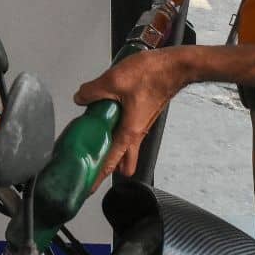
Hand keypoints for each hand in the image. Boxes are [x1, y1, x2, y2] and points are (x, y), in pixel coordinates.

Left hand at [73, 48, 187, 190]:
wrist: (174, 66)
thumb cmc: (151, 75)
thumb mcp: (113, 81)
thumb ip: (92, 91)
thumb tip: (80, 97)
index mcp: (129, 132)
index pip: (111, 162)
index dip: (97, 177)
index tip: (86, 188)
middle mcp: (136, 133)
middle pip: (122, 162)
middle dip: (107, 168)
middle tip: (89, 166)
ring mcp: (140, 125)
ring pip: (124, 147)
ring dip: (110, 148)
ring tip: (92, 142)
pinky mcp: (142, 115)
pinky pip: (126, 132)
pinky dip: (115, 132)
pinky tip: (104, 118)